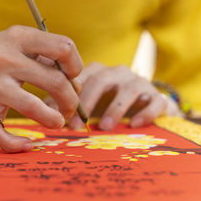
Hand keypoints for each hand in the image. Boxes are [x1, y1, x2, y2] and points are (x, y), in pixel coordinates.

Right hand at [0, 26, 82, 151]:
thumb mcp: (15, 42)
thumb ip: (45, 55)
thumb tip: (76, 84)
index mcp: (17, 38)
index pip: (63, 48)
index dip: (76, 66)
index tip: (72, 77)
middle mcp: (4, 60)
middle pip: (55, 82)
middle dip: (72, 100)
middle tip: (70, 108)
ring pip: (33, 108)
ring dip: (54, 120)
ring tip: (57, 122)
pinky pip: (0, 134)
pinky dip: (16, 144)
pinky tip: (28, 144)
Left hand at [45, 62, 181, 130]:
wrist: (145, 107)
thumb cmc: (107, 105)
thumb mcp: (86, 105)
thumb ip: (66, 105)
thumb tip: (42, 113)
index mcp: (97, 73)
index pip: (80, 77)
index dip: (69, 97)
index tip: (61, 119)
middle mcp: (117, 73)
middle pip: (101, 81)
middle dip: (87, 104)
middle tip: (77, 127)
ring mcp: (139, 82)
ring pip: (129, 88)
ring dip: (115, 108)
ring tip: (104, 127)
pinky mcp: (157, 95)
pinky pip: (155, 101)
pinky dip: (146, 112)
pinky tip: (135, 125)